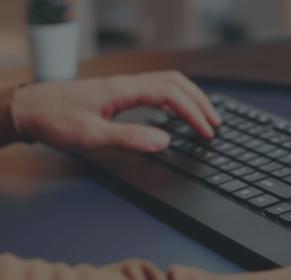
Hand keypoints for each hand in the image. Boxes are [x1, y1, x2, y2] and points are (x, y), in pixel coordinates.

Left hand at [10, 71, 219, 151]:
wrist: (29, 109)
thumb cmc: (55, 120)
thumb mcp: (91, 136)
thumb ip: (130, 138)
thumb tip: (164, 140)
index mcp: (124, 91)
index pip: (171, 94)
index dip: (193, 113)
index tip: (206, 132)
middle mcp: (127, 84)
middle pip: (176, 83)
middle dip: (200, 102)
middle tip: (216, 123)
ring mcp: (123, 86)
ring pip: (168, 82)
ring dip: (190, 97)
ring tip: (205, 116)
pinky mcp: (119, 93)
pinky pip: (156, 88)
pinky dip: (175, 98)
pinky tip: (177, 112)